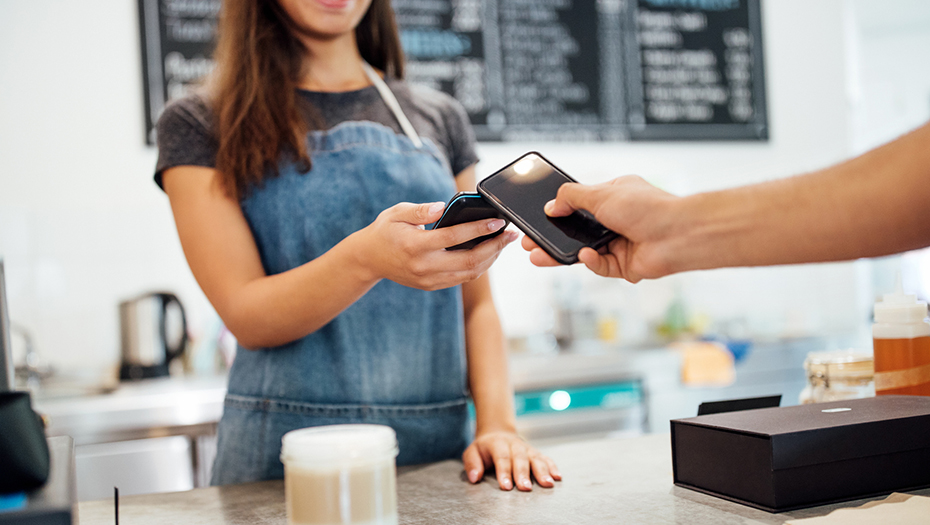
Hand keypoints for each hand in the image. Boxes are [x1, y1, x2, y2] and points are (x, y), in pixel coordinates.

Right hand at [356, 201, 516, 289]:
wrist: (368, 259)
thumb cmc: (385, 231)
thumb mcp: (397, 213)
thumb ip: (421, 210)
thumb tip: (443, 206)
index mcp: (415, 245)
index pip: (454, 237)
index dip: (479, 229)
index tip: (498, 221)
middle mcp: (424, 266)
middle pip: (469, 261)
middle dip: (495, 247)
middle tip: (511, 234)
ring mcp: (428, 279)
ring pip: (469, 273)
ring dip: (490, 259)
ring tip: (503, 243)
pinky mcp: (431, 286)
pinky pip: (461, 278)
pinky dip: (478, 267)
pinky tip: (488, 253)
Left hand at [462, 430, 560, 490]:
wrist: (497, 433)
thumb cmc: (484, 448)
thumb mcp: (472, 452)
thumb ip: (472, 463)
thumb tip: (474, 477)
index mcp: (497, 443)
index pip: (502, 457)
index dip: (504, 472)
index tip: (506, 486)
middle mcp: (514, 444)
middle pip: (520, 458)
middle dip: (523, 473)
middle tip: (525, 488)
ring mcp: (526, 448)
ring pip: (535, 458)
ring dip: (542, 471)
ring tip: (547, 484)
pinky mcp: (535, 452)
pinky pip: (545, 458)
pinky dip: (552, 466)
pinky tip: (557, 476)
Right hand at [520, 176, 679, 281]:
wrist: (679, 235)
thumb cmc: (649, 208)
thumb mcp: (602, 193)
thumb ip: (572, 197)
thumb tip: (551, 205)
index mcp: (613, 197)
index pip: (578, 204)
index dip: (558, 211)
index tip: (538, 216)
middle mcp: (615, 220)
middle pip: (576, 231)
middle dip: (551, 237)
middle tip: (529, 242)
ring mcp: (619, 243)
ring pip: (582, 251)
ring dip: (561, 253)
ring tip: (538, 256)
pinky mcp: (623, 265)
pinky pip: (598, 265)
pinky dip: (590, 262)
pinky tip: (586, 256)